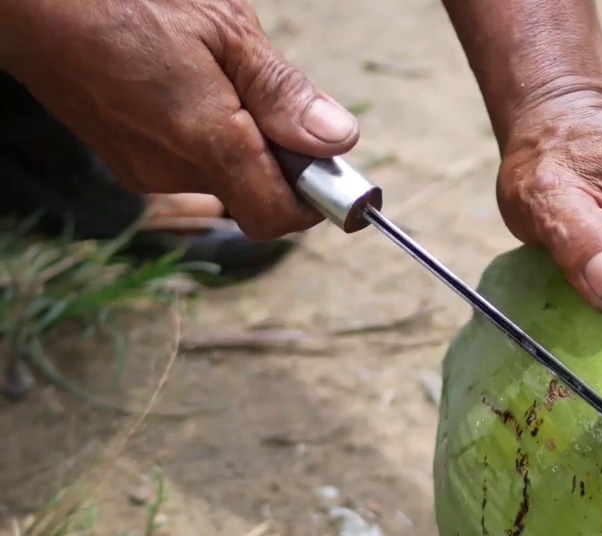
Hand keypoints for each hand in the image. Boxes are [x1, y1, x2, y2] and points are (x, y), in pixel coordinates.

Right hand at [0, 0, 359, 239]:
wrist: (25, 1)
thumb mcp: (222, 28)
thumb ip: (281, 92)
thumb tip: (338, 141)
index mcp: (205, 143)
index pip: (279, 217)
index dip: (315, 198)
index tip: (330, 164)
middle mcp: (171, 172)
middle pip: (256, 193)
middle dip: (278, 154)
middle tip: (265, 91)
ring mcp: (142, 170)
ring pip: (223, 174)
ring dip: (240, 138)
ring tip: (214, 73)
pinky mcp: (123, 160)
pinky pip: (187, 160)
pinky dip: (204, 133)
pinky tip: (183, 82)